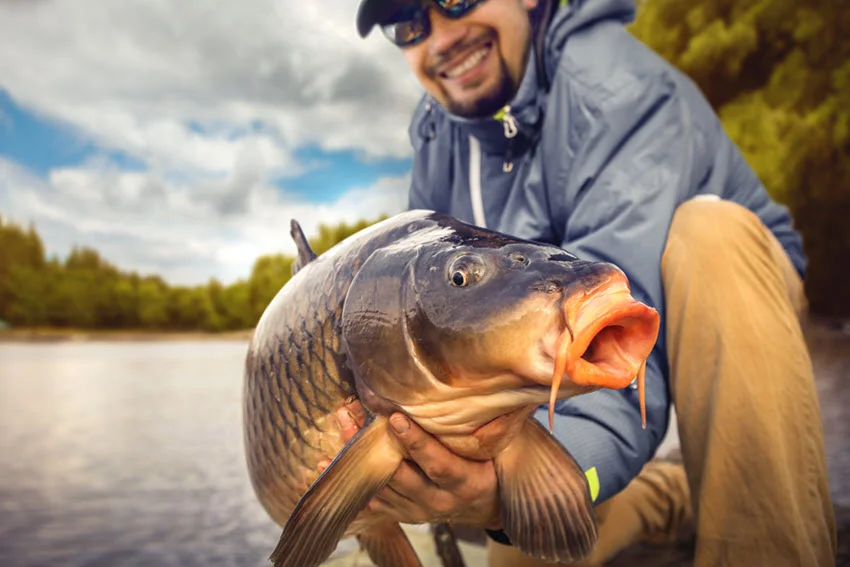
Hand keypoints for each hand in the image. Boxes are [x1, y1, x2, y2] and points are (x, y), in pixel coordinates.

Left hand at [334, 398, 501, 528]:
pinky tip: (326, 463)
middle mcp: (439, 501)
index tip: (395, 418)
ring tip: (341, 421)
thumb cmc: (489, 464)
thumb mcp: (499, 448)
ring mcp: (417, 510)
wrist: (483, 504)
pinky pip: (369, 499)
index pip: (439, 464)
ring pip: (382, 484)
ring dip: (357, 455)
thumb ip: (496, 426)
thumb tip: (504, 391)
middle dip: (375, 443)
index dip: (417, 443)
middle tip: (352, 414)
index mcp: (466, 483)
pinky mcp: (400, 513)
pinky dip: (348, 480)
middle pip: (402, 475)